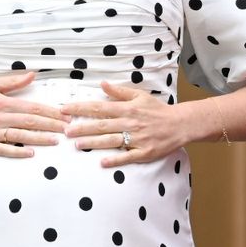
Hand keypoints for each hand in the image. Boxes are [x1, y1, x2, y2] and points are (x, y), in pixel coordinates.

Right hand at [0, 72, 65, 157]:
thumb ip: (12, 82)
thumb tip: (32, 75)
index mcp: (1, 102)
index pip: (31, 107)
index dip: (50, 112)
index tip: (65, 115)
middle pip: (30, 122)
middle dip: (51, 125)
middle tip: (68, 129)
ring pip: (20, 136)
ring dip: (40, 138)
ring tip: (56, 140)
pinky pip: (4, 150)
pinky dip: (18, 152)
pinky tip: (31, 153)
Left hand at [62, 81, 187, 167]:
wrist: (180, 124)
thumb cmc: (157, 110)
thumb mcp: (139, 96)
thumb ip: (119, 91)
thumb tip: (101, 84)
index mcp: (127, 109)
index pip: (99, 107)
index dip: (81, 108)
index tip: (65, 109)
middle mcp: (130, 123)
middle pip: (102, 125)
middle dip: (82, 127)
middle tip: (66, 131)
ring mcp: (137, 139)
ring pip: (111, 141)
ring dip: (93, 143)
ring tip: (77, 144)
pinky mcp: (144, 152)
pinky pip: (128, 157)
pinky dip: (115, 160)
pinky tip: (102, 162)